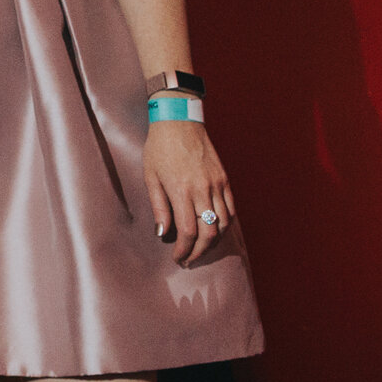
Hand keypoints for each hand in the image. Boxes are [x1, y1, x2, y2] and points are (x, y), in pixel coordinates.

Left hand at [144, 121, 236, 263]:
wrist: (179, 122)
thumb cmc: (159, 148)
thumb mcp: (150, 177)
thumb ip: (158, 207)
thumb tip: (163, 234)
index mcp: (181, 191)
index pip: (187, 231)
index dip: (184, 250)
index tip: (178, 258)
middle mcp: (202, 190)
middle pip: (208, 232)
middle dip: (199, 251)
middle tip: (189, 259)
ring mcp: (217, 185)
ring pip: (223, 223)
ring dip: (213, 241)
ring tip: (201, 248)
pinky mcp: (225, 179)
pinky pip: (231, 209)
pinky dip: (225, 224)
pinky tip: (215, 230)